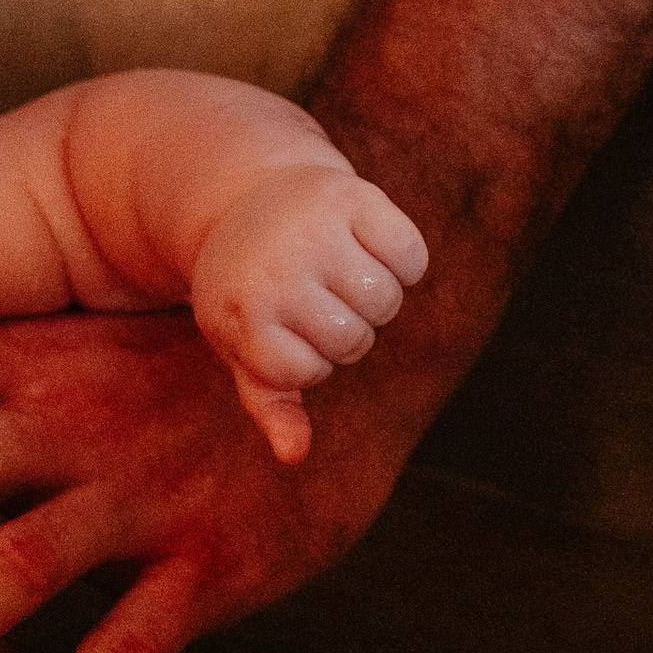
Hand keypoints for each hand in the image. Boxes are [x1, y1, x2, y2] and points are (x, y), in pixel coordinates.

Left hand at [189, 169, 428, 462]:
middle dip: (342, 329)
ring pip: (386, 301)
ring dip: (374, 298)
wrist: (245, 201)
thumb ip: (269, 401)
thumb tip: (294, 456)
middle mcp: (277, 268)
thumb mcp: (241, 343)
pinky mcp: (352, 196)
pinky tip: (370, 247)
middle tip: (314, 297)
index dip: (305, 360)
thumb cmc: (248, 288)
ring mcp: (314, 229)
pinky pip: (411, 256)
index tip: (280, 329)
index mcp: (242, 310)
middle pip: (353, 338)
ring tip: (340, 275)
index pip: (308, 371)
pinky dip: (403, 260)